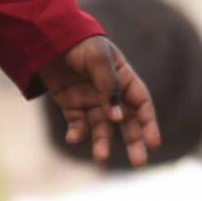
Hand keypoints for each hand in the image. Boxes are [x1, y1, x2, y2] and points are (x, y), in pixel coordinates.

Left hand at [38, 36, 160, 166]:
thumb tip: (118, 117)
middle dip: (134, 142)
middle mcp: (110, 94)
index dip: (149, 123)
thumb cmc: (79, 44)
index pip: (141, 103)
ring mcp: (91, 101)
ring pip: (102, 128)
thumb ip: (109, 86)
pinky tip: (72, 138)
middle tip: (140, 162)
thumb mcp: (98, 59)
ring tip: (101, 157)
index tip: (153, 142)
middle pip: (127, 122)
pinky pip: (78, 125)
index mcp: (124, 78)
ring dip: (102, 143)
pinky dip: (76, 133)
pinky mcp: (72, 106)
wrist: (47, 38)